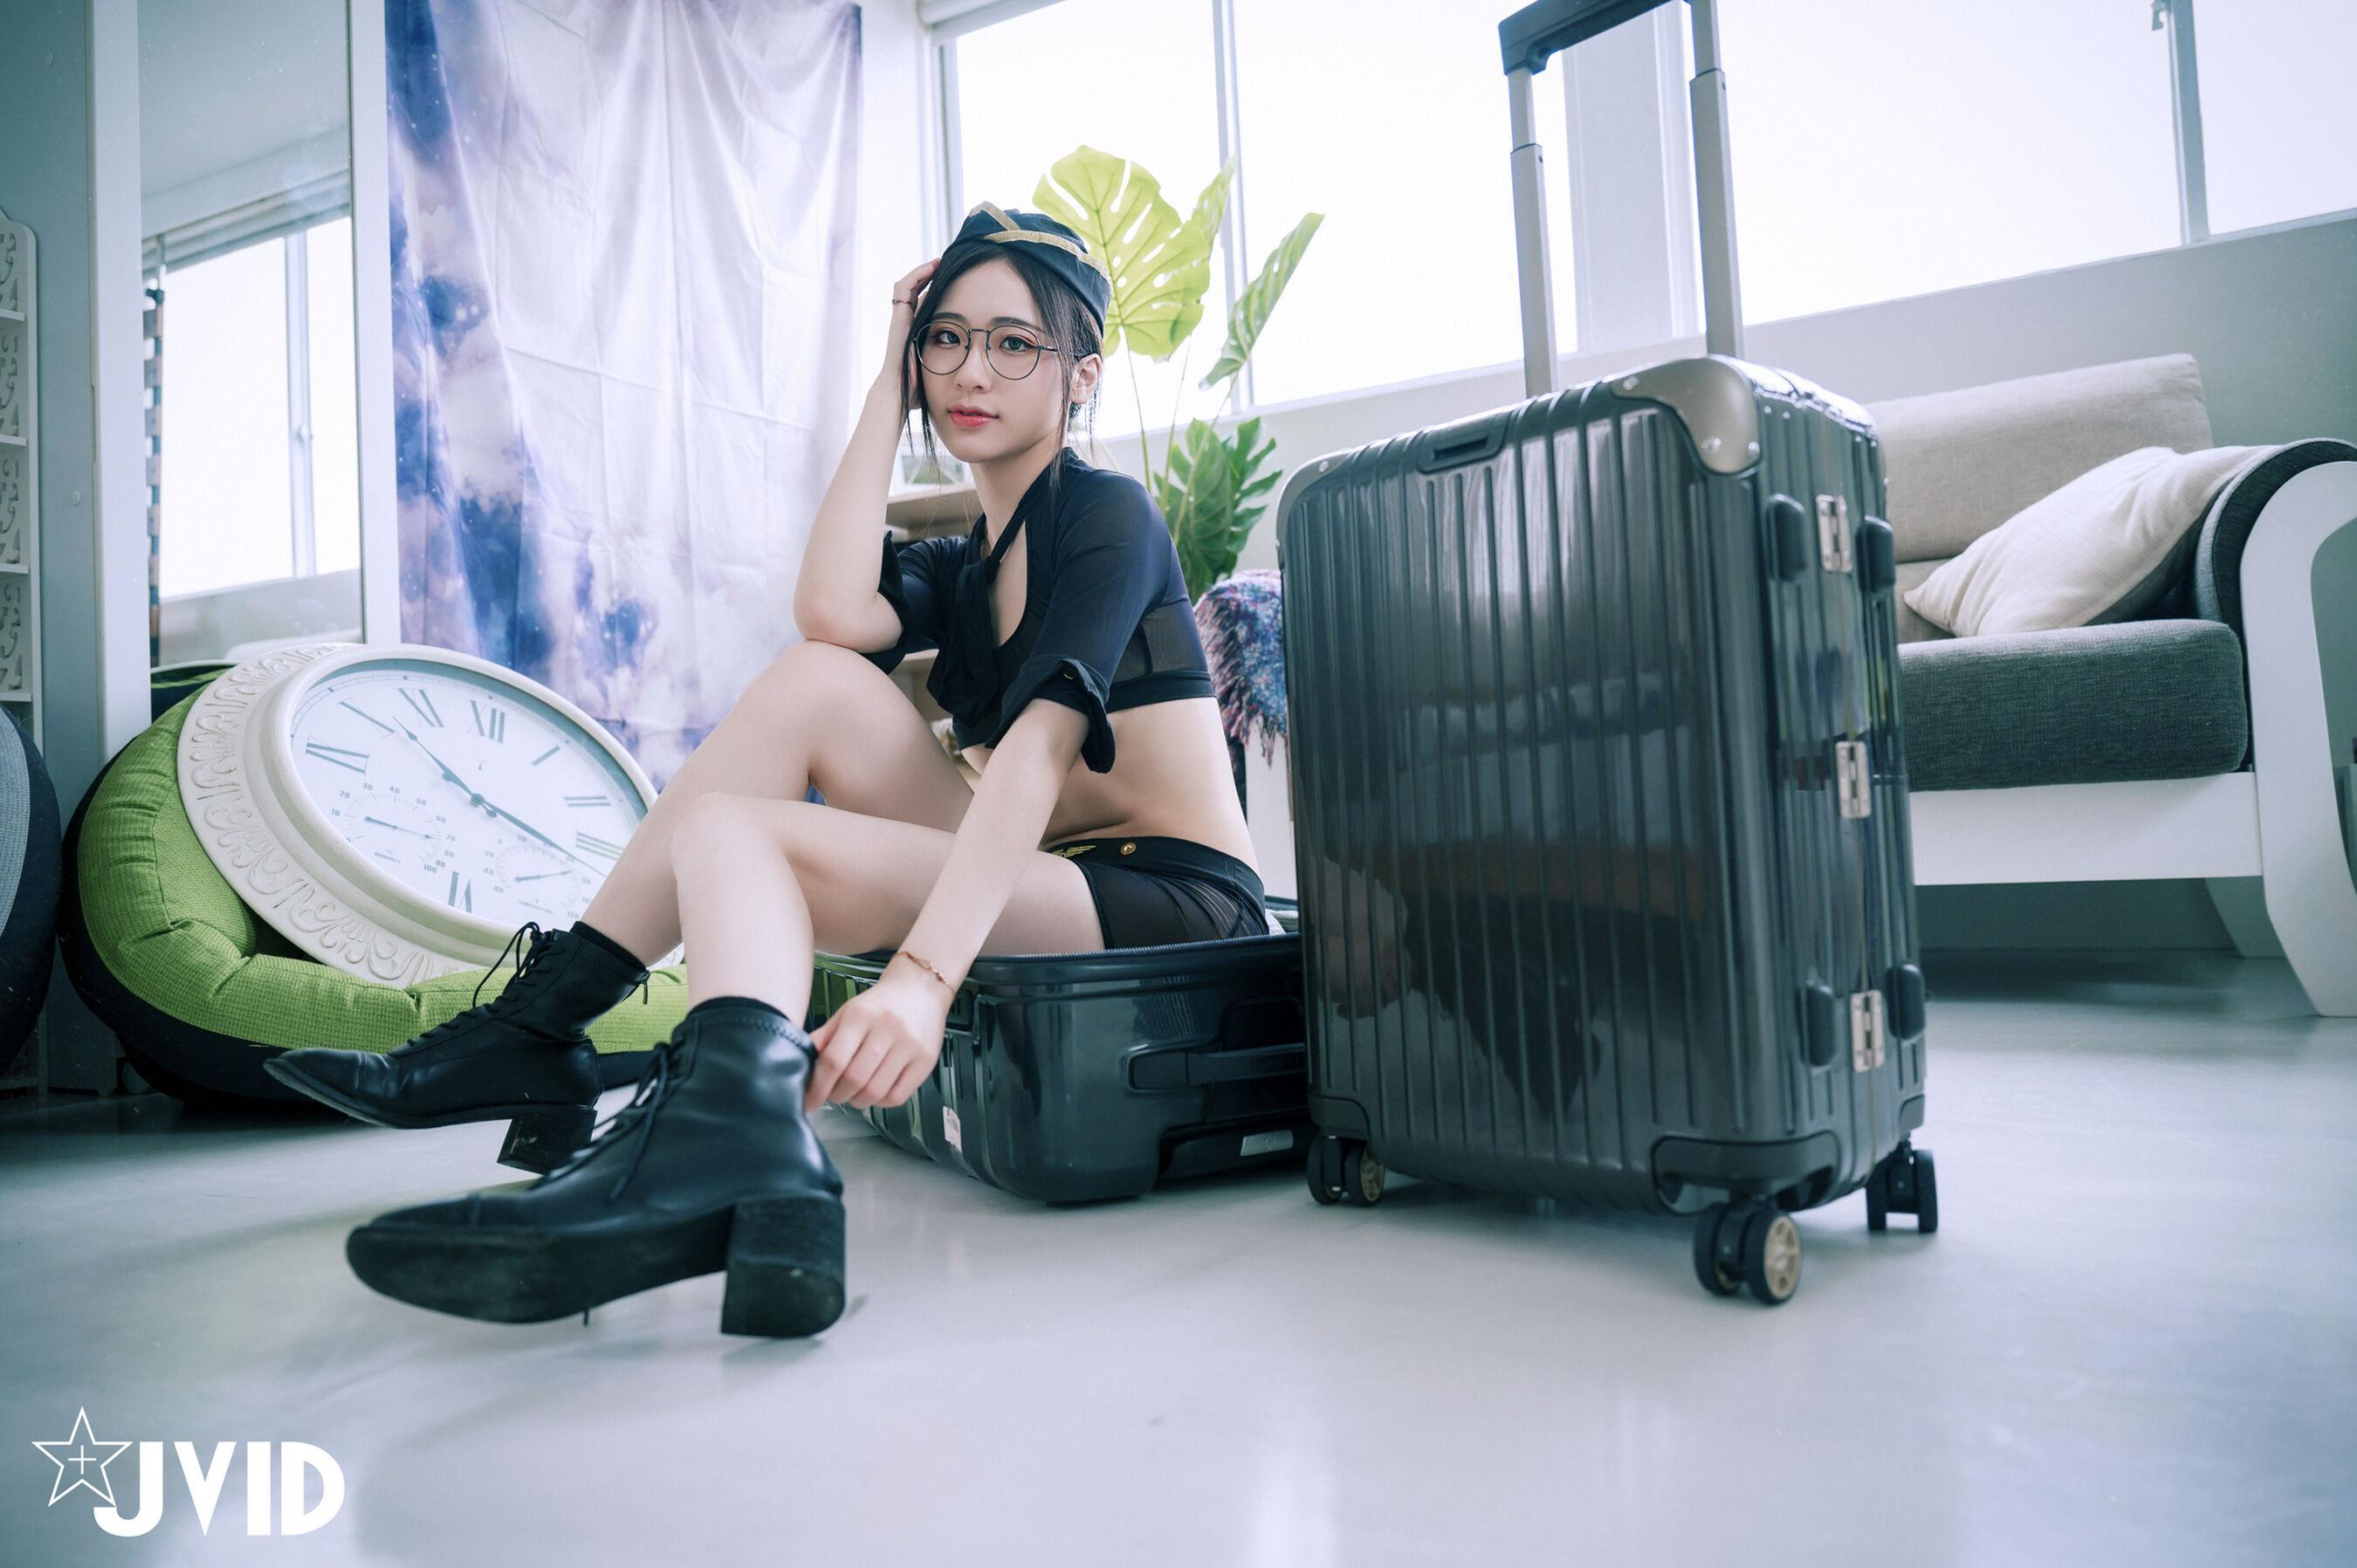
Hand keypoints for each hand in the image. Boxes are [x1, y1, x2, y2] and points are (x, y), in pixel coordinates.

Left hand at [805, 961, 951, 1112]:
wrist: (921, 988)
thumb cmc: (880, 1004)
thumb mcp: (847, 1012)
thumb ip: (824, 1037)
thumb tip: (802, 1063)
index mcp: (861, 1015)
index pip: (834, 1060)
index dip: (818, 1086)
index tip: (810, 1100)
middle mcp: (887, 1028)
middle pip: (854, 1079)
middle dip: (837, 1095)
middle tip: (833, 1095)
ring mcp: (909, 1045)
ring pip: (875, 1091)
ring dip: (858, 1101)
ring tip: (854, 1094)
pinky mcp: (926, 1060)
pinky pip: (897, 1096)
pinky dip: (880, 1102)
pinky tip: (876, 1092)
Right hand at [881, 257, 940, 406]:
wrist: (898, 394)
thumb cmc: (915, 389)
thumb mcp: (936, 370)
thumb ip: (947, 364)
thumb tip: (972, 367)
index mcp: (914, 331)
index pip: (923, 303)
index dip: (935, 290)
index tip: (955, 280)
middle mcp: (905, 322)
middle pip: (915, 290)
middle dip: (929, 276)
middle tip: (948, 265)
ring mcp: (900, 319)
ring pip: (907, 285)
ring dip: (922, 271)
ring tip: (939, 262)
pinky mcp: (898, 317)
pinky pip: (903, 289)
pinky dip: (916, 276)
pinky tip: (931, 268)